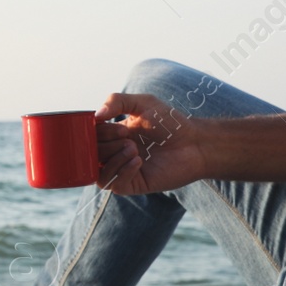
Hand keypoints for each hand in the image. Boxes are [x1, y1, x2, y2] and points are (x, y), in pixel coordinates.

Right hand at [94, 92, 209, 195]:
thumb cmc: (171, 123)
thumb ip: (117, 100)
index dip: (98, 132)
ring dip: (112, 158)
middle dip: (107, 145)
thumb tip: (96, 115)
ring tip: (134, 149)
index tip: (120, 128)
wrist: (194, 143)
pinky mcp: (134, 184)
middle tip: (129, 139)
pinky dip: (121, 171)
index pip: (90, 137)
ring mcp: (123, 170)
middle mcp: (115, 153)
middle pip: (92, 154)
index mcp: (113, 135)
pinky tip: (138, 161)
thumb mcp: (142, 103)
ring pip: (98, 172)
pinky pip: (113, 185)